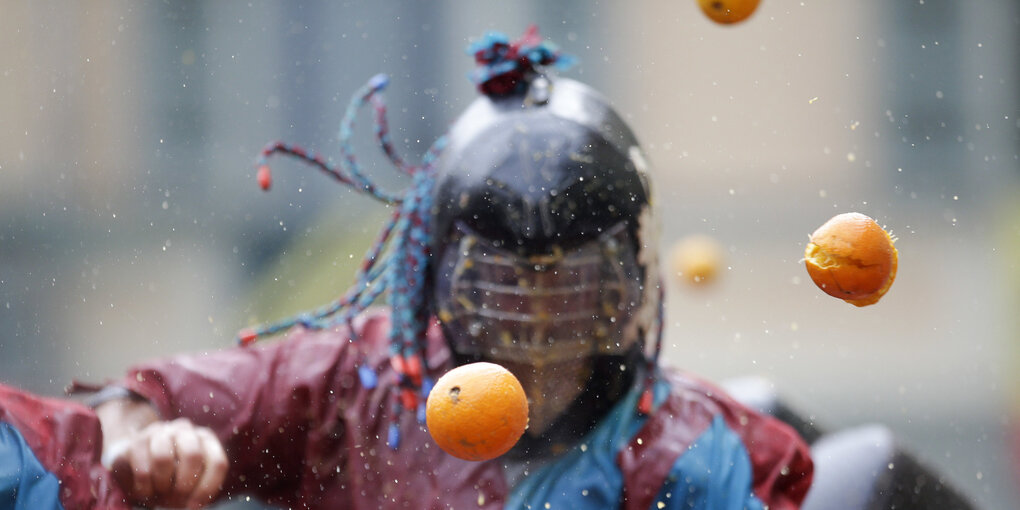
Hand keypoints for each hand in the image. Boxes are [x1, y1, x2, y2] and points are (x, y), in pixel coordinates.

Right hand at [106, 418, 227, 508]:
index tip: (193, 506)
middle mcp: (185, 430)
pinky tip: (145, 490)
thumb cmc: (170, 477)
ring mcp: (160, 431)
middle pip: (192, 455)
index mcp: (206, 440)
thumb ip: (198, 489)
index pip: (217, 463)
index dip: (206, 489)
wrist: (134, 463)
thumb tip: (194, 503)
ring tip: (160, 490)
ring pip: (163, 458)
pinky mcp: (137, 441)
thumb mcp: (189, 484)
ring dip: (162, 484)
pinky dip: (144, 488)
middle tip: (175, 498)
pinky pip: (142, 469)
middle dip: (184, 484)